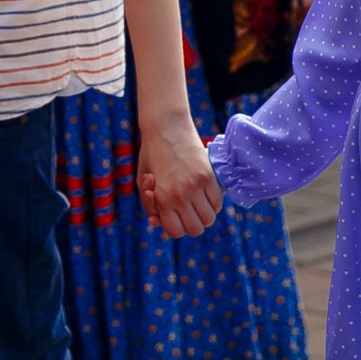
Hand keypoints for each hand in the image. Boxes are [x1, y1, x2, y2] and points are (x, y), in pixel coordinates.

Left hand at [137, 114, 223, 238]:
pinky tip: (205, 194)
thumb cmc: (151, 156)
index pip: (176, 232)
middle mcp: (180, 195)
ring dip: (204, 215)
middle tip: (186, 211)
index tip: (173, 217)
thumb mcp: (142, 183)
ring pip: (209, 219)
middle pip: (196, 229)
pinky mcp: (208, 176)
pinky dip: (213, 204)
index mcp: (162, 199)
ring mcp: (196, 186)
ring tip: (196, 202)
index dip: (175, 228)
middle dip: (191, 224)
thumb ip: (151, 206)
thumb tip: (157, 222)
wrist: (166, 128)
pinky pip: (218, 203)